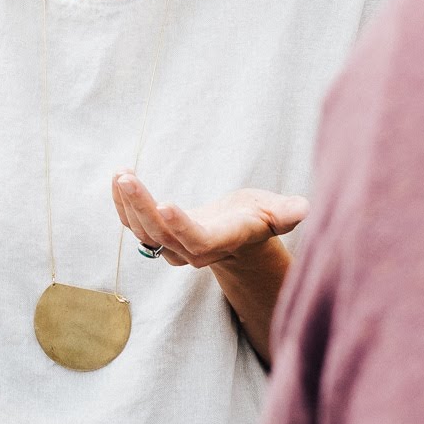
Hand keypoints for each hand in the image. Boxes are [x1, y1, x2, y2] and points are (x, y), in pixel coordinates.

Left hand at [111, 172, 307, 268]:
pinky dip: (121, 203)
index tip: (165, 205)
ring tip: (121, 174)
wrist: (237, 235)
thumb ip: (286, 212)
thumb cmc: (258, 218)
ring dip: (127, 203)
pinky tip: (118, 178)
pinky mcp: (156, 235)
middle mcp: (191, 250)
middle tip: (127, 178)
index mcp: (220, 242)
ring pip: (142, 231)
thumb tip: (306, 208)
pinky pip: (132, 223)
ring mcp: (170, 246)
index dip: (181, 227)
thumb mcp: (275, 212)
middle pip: (161, 235)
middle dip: (142, 207)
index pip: (197, 241)